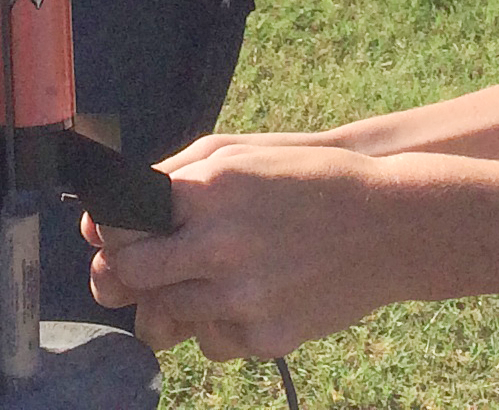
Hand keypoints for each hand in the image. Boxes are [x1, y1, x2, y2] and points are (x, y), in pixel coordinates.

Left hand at [88, 139, 390, 360]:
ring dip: (171, 299)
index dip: (111, 231)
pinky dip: (215, 325)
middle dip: (124, 272)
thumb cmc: (306, 178)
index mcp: (207, 191)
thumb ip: (172, 179)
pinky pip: (210, 344)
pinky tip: (241, 296)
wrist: (388, 225)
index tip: (115, 233)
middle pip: (131, 276)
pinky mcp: (265, 338)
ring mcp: (242, 298)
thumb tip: (114, 214)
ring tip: (202, 276)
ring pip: (164, 317)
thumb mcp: (237, 154)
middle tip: (140, 265)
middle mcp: (218, 247)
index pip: (122, 225)